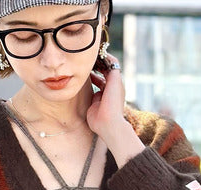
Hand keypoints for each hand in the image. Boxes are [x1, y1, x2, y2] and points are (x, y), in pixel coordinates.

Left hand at [88, 52, 144, 167]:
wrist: (109, 124)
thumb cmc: (100, 122)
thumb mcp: (94, 108)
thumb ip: (93, 100)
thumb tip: (91, 94)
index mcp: (109, 96)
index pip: (102, 82)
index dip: (94, 76)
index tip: (85, 73)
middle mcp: (115, 88)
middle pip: (106, 72)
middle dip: (97, 66)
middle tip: (86, 61)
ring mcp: (116, 83)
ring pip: (110, 66)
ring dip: (101, 60)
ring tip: (91, 55)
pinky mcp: (116, 79)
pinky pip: (112, 62)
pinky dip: (105, 57)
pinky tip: (96, 54)